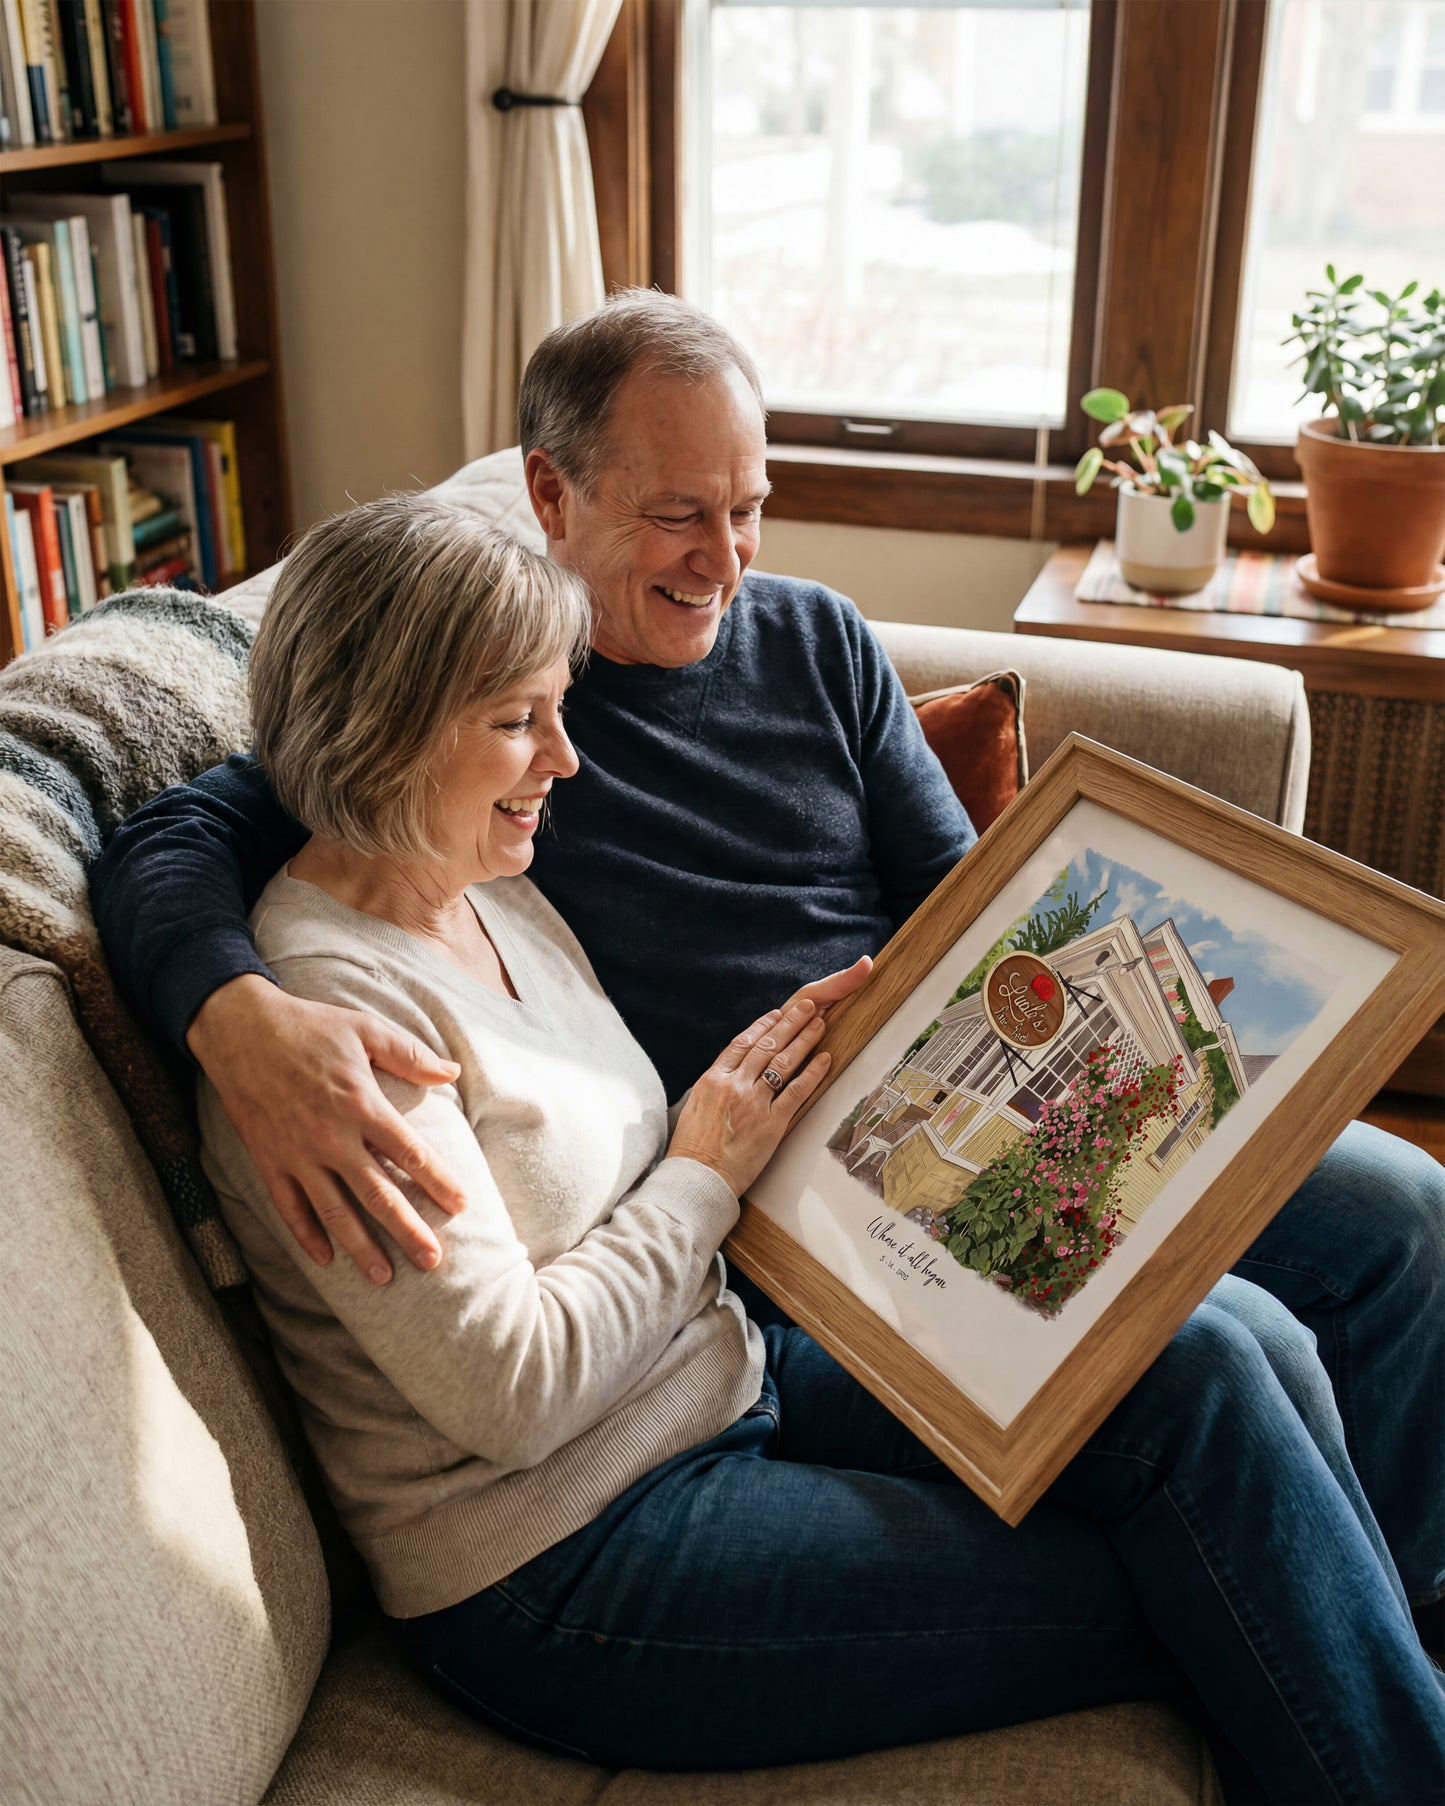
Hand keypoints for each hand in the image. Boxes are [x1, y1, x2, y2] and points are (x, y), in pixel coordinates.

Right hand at [188, 974, 466, 1283]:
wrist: (239, 1029)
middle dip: (407, 1230)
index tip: (460, 1206)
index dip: (437, 1181)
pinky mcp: (268, 1161)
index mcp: (360, 1105)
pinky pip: (289, 1207)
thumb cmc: (309, 1027)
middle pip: (377, 1194)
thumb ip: (410, 1055)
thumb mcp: (365, 1029)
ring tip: (384, 1277)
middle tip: (433, 1261)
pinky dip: (306, 1235)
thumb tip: (452, 1072)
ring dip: (361, 1247)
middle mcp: (331, 1137)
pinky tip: (325, 1259)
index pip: (409, 1153)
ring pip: (334, 1212)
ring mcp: (297, 1154)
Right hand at [666, 959, 871, 1195]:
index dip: (762, 1026)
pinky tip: (825, 1059)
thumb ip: (713, 1089)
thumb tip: (727, 1078)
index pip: (741, 1044)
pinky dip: (813, 1073)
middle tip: (806, 1007)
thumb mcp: (695, 1109)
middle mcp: (734, 1085)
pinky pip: (797, 1091)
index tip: (776, 1015)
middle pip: (766, 1046)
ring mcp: (755, 1102)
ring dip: (804, 1040)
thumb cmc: (692, 1150)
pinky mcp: (772, 1123)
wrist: (697, 1178)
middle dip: (789, 1023)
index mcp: (712, 1079)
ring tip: (819, 1023)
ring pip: (783, 1062)